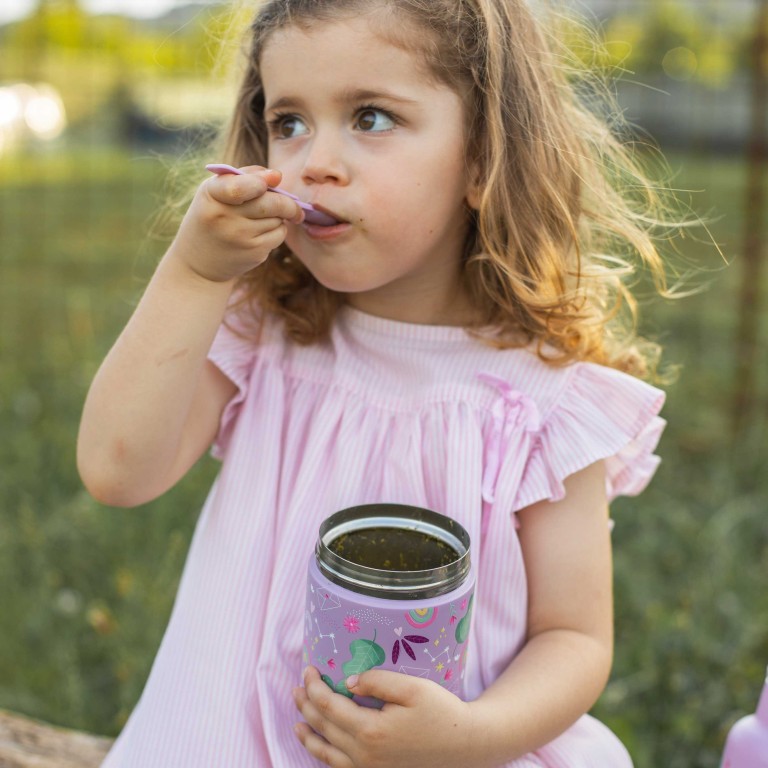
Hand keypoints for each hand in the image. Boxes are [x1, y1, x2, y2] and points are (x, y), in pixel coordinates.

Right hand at [168, 166, 303, 282]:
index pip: (239, 187)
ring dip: (280, 216)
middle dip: (288, 203)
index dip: (260, 182)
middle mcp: (224, 217)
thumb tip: (277, 175)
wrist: (199, 262)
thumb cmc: (213, 216)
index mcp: (212, 195)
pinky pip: (279, 234)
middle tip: (293, 205)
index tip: (276, 179)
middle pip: (271, 204)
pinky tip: (264, 231)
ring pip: (278, 219)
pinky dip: (278, 229)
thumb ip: (246, 176)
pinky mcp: (253, 252)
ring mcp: (240, 237)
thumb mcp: (216, 191)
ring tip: (265, 218)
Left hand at [293, 666, 485, 767]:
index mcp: (370, 731)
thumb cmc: (441, 713)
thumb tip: (348, 683)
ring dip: (309, 734)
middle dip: (306, 706)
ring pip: (327, 754)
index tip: (309, 669)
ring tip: (297, 720)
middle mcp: (364, 756)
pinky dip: (324, 756)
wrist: (466, 747)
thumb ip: (378, 681)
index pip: (328, 706)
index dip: (314, 687)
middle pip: (324, 728)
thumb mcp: (412, 688)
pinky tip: (322, 746)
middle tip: (297, 687)